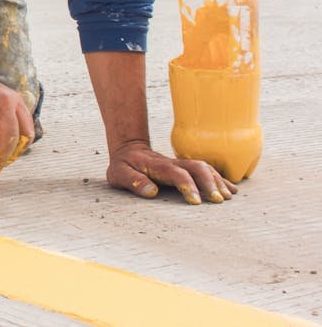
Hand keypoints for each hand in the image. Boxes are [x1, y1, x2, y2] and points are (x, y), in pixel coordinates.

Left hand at [107, 141, 237, 204]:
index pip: (177, 174)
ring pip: (204, 168)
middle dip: (209, 183)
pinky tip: (232, 190)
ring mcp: (181, 165)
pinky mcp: (187, 168)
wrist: (129, 150)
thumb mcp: (119, 173)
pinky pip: (207, 171)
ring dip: (217, 181)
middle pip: (196, 168)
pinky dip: (220, 179)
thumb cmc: (123, 166)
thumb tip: (151, 192)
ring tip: (228, 197)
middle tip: (218, 200)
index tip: (196, 202)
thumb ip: (133, 181)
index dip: (187, 186)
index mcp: (157, 166)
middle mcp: (173, 164)